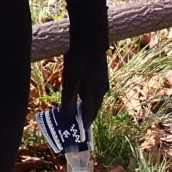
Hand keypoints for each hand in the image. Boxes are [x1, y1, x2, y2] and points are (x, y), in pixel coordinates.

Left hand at [61, 5, 109, 126]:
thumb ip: (69, 98)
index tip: (78, 132)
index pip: (89, 114)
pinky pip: (94, 90)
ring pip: (94, 98)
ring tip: (75, 109)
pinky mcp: (101, 74)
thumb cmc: (78, 59)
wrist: (89, 38)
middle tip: (75, 123)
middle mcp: (102, 90)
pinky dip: (87, 95)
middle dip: (85, 116)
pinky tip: (79, 92)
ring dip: (86, 105)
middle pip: (93, 107)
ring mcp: (103, 81)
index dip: (83, 123)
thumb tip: (68, 116)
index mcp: (95, 94)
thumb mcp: (70, 80)